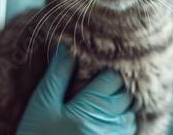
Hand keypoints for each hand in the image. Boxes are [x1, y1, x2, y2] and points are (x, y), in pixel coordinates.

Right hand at [16, 45, 135, 134]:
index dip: (105, 72)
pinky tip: (105, 122)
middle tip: (99, 85)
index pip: (113, 79)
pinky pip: (128, 132)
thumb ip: (58, 75)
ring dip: (121, 106)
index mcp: (89, 111)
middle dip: (115, 88)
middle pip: (126, 95)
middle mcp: (107, 127)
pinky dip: (121, 124)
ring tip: (102, 103)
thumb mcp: (42, 104)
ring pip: (130, 114)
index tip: (96, 72)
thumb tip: (68, 46)